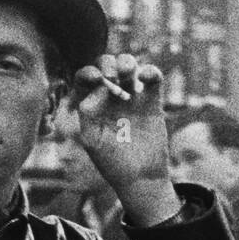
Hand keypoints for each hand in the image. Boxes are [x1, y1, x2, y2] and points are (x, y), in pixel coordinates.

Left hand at [68, 54, 180, 226]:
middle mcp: (111, 97)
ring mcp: (132, 97)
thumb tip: (98, 88)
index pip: (86, 78)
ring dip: (126, 62)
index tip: (95, 78)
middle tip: (111, 77)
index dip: (89, 72)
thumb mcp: (92, 139)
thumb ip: (88, 111)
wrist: (140, 176)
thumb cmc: (112, 162)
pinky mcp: (152, 100)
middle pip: (106, 64)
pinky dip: (149, 71)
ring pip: (129, 65)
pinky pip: (152, 77)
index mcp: (92, 104)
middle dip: (108, 64)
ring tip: (126, 76)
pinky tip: (143, 78)